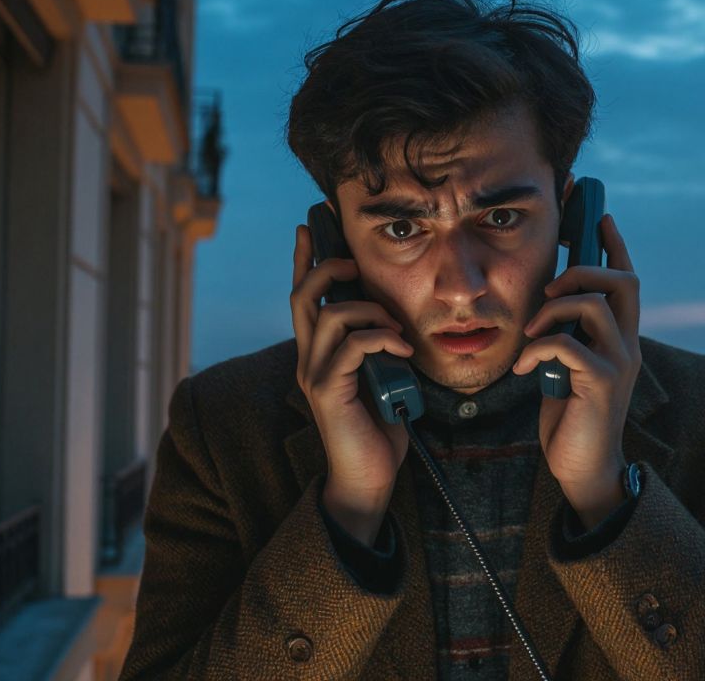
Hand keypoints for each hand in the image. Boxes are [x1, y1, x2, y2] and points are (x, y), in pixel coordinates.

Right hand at [291, 224, 413, 544]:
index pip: (304, 296)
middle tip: (355, 264)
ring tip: (396, 326)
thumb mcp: (382, 376)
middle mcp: (308, 358)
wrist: (369, 477)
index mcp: (319, 352)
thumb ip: (378, 347)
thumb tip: (396, 317)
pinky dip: (381, 337)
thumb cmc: (379, 428)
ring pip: (331, 315)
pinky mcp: (328, 391)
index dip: (305, 260)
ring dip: (370, 310)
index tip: (310, 226)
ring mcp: (315, 374)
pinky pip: (353, 345)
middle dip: (327, 267)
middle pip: (303, 295)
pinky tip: (401, 348)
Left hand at [514, 214, 639, 528]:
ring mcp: (619, 363)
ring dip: (553, 309)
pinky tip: (522, 369)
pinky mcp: (603, 383)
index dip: (615, 245)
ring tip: (530, 332)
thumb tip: (548, 306)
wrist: (582, 468)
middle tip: (551, 284)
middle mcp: (627, 345)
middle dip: (584, 269)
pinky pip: (567, 344)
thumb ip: (567, 337)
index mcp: (620, 339)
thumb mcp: (567, 368)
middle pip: (623, 281)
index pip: (625, 280)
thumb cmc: (571, 419)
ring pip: (593, 305)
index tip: (600, 214)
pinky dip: (537, 348)